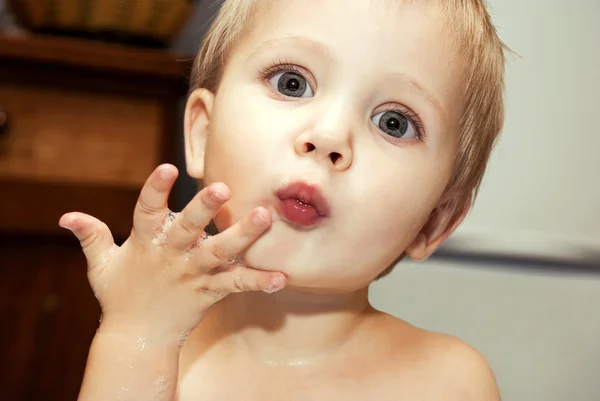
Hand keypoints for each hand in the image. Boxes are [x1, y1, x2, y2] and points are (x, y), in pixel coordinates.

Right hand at [59, 164, 285, 346]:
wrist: (137, 339)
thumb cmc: (120, 295)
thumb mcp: (101, 265)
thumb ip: (91, 236)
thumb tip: (66, 215)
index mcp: (145, 243)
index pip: (146, 211)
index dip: (155, 189)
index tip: (167, 168)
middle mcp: (172, 256)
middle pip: (188, 229)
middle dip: (202, 209)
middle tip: (222, 188)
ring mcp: (193, 274)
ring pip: (219, 253)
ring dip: (242, 236)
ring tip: (264, 217)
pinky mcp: (211, 291)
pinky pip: (237, 285)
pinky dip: (259, 281)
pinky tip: (281, 277)